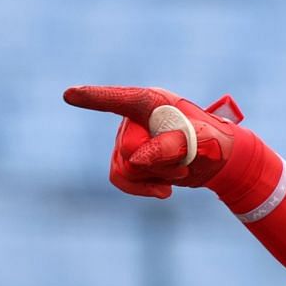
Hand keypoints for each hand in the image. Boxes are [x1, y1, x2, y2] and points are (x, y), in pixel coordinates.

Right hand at [62, 86, 245, 197]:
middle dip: (157, 163)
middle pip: (127, 149)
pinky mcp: (126, 158)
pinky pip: (119, 178)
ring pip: (123, 167)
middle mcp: (133, 118)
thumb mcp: (204, 143)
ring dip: (155, 176)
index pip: (120, 99)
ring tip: (180, 171)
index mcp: (152, 102)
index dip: (95, 98)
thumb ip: (174, 146)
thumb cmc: (213, 142)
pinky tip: (164, 191)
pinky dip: (141, 188)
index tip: (70, 95)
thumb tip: (136, 160)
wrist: (215, 160)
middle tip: (185, 164)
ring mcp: (127, 138)